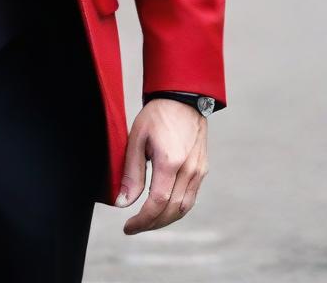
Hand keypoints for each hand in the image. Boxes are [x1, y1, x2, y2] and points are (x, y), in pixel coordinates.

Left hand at [116, 98, 208, 233]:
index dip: (142, 220)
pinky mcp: (202, 170)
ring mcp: (198, 171)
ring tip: (146, 221)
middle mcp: (189, 170)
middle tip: (134, 227)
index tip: (127, 227)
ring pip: (183, 208)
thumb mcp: (137, 139)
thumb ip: (132, 173)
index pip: (157, 202)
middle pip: (171, 210)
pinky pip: (190, 198)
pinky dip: (176, 209)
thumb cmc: (157, 116)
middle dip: (151, 224)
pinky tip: (162, 208)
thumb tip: (123, 202)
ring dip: (164, 220)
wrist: (183, 99)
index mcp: (171, 161)